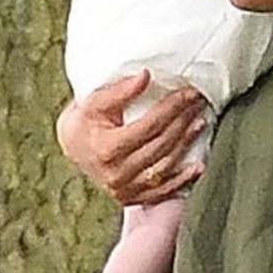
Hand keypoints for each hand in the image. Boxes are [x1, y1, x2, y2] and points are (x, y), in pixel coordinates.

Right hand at [55, 71, 206, 204]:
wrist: (72, 149)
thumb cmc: (83, 123)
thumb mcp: (93, 102)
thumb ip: (119, 91)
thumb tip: (145, 76)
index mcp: (106, 149)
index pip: (149, 126)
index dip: (172, 108)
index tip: (187, 93)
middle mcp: (116, 174)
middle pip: (161, 145)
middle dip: (183, 121)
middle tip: (197, 102)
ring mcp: (124, 189)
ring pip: (165, 166)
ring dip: (187, 144)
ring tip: (199, 123)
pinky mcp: (131, 197)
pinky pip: (162, 190)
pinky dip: (183, 179)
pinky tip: (197, 165)